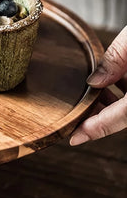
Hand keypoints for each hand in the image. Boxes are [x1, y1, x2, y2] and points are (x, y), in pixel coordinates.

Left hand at [70, 25, 126, 144]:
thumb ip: (114, 60)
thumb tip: (93, 82)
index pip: (121, 116)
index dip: (96, 128)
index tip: (75, 137)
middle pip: (126, 114)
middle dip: (101, 113)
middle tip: (79, 109)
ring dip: (113, 102)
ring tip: (94, 90)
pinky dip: (126, 92)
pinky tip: (114, 80)